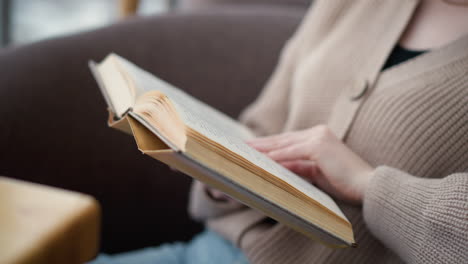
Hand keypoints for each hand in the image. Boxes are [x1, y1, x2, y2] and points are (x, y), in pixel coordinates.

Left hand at [247, 125, 373, 203]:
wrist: (368, 187)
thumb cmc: (345, 184)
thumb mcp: (316, 174)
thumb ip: (298, 167)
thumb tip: (276, 167)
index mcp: (318, 137)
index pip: (287, 141)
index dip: (268, 145)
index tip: (251, 148)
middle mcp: (317, 133)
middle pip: (282, 140)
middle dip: (260, 144)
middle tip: (240, 147)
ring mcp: (319, 137)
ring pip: (284, 144)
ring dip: (263, 149)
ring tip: (245, 152)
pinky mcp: (319, 146)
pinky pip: (292, 153)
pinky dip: (276, 157)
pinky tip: (262, 160)